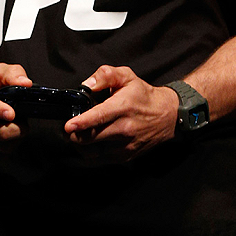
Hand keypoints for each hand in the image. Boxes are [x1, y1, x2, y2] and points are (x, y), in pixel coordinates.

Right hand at [0, 64, 31, 160]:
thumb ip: (12, 73)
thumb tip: (26, 83)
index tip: (11, 113)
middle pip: (0, 133)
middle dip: (18, 128)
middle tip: (20, 120)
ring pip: (3, 147)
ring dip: (14, 139)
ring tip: (10, 126)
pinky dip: (5, 147)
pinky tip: (0, 136)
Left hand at [64, 65, 178, 163]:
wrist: (167, 116)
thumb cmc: (144, 96)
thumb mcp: (127, 76)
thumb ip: (105, 75)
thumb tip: (88, 84)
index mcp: (123, 107)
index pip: (100, 117)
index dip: (82, 123)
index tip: (68, 126)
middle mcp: (124, 128)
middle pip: (92, 138)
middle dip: (74, 136)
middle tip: (67, 130)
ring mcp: (126, 145)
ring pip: (94, 152)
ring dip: (81, 145)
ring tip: (78, 136)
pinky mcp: (126, 156)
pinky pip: (101, 160)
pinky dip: (91, 153)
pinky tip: (89, 144)